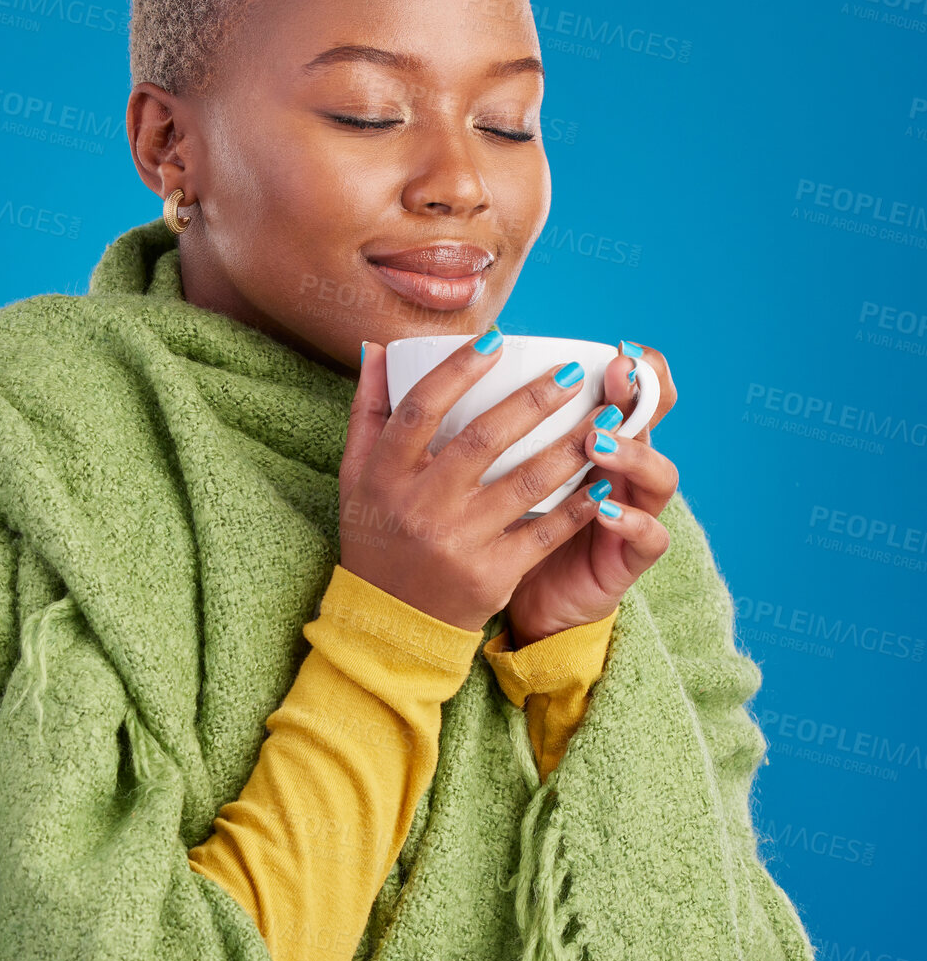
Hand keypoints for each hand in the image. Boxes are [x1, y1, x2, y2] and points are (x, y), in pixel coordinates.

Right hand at [340, 335, 648, 632]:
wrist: (389, 622)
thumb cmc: (376, 535)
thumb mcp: (356, 475)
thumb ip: (368, 411)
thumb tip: (377, 348)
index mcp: (384, 475)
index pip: (421, 408)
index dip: (458, 370)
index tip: (495, 338)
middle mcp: (419, 506)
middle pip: (482, 440)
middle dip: (534, 401)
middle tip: (572, 373)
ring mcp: (457, 542)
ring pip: (524, 483)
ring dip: (569, 447)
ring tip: (603, 419)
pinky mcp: (490, 575)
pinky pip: (544, 533)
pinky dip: (577, 505)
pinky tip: (604, 479)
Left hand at [504, 340, 679, 645]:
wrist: (529, 602)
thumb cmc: (503, 530)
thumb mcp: (493, 475)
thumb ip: (476, 423)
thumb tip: (395, 359)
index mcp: (592, 440)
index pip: (633, 393)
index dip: (639, 368)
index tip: (615, 346)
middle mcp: (621, 470)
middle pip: (651, 422)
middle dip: (637, 393)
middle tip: (618, 370)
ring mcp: (633, 512)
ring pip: (658, 474)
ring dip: (631, 453)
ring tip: (598, 440)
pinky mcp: (628, 558)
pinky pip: (649, 537)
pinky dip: (631, 522)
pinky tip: (605, 509)